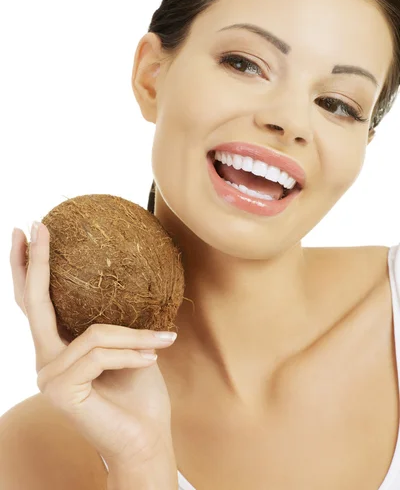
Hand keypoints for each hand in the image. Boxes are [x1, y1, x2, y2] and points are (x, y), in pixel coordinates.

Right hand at [10, 223, 177, 470]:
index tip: (29, 231)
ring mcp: (48, 377)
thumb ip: (113, 318)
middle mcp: (45, 360)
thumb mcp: (128, 344)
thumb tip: (124, 272)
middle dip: (36, 261)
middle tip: (39, 226)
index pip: (35, 302)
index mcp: (58, 347)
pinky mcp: (62, 391)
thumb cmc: (138, 391)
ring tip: (164, 342)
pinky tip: (152, 362)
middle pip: (34, 303)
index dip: (28, 266)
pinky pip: (101, 353)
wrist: (146, 440)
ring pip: (93, 334)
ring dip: (135, 336)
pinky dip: (132, 353)